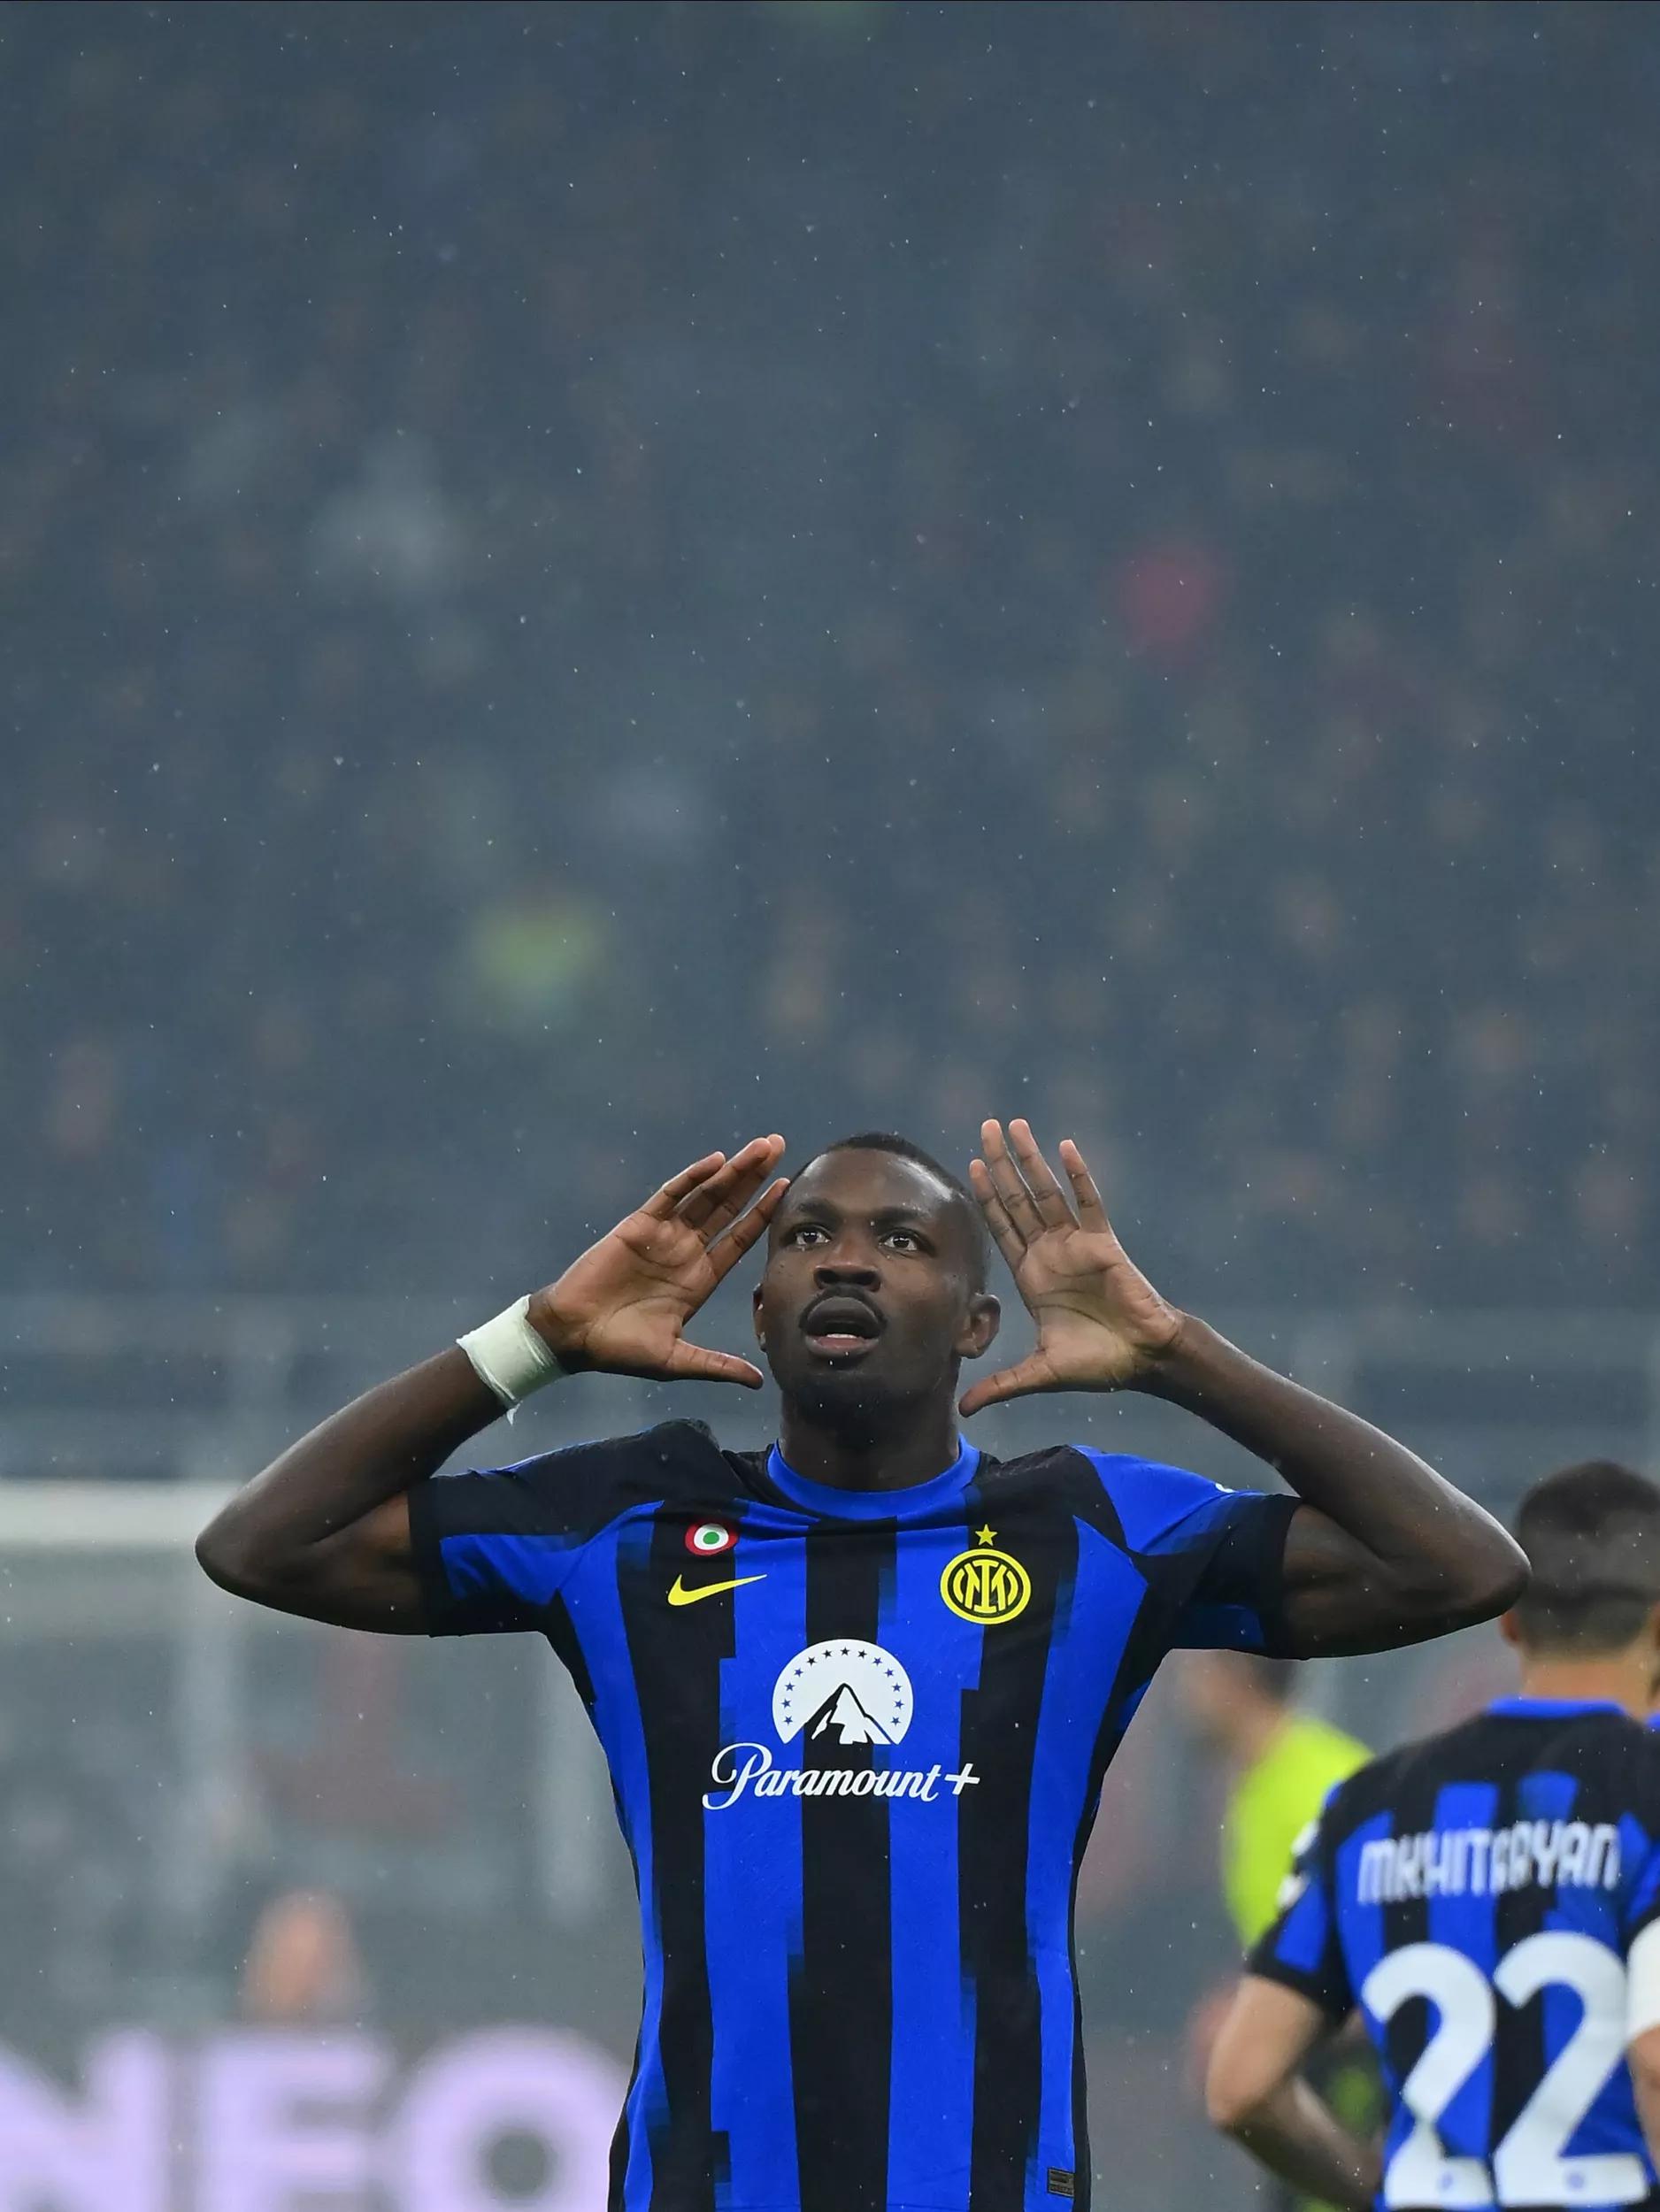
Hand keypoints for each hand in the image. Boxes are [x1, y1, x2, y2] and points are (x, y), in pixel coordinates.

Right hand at [527, 1138, 786, 1388]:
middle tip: (779, 1146)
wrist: (572, 1335)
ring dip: (732, 1171)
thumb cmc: (620, 1349)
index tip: (787, 1188)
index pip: (739, 1238)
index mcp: (699, 1279)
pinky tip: (715, 1161)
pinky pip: (670, 1195)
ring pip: (705, 1195)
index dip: (763, 1213)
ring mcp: (664, 1235)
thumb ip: (716, 1365)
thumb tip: (758, 1382)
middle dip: (754, 1178)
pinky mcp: (638, 1225)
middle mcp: (686, 1251)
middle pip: (729, 1207)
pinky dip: (692, 1177)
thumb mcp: (676, 1360)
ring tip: (761, 1146)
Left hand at [958, 1119, 1183, 1415]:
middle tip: (984, 1127)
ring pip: (1046, 1192)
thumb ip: (1002, 1386)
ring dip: (1030, 1159)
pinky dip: (1077, 1175)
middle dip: (999, 1164)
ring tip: (1013, 1125)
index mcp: (1032, 1276)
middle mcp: (1050, 1253)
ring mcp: (1076, 1244)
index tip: (968, 1165)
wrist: (1143, 1359)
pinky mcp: (1104, 1243)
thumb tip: (963, 1410)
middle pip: (1018, 1199)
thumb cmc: (1098, 1363)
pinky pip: (1088, 1202)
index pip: (1002, 1227)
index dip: (986, 1197)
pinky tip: (1063, 1147)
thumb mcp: (1039, 1373)